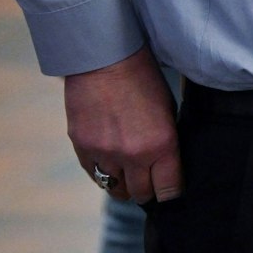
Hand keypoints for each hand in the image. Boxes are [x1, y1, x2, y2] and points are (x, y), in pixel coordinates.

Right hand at [65, 45, 181, 202]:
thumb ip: (165, 139)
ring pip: (116, 189)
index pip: (168, 189)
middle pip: (141, 194)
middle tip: (149, 182)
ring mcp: (105, 154)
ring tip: (128, 173)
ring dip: (124, 184)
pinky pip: (95, 175)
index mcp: (161, 144)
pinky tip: (110, 162)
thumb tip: (165, 163)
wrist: (104, 58)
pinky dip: (103, 173)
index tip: (170, 189)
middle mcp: (133, 155)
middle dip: (147, 191)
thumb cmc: (142, 77)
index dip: (171, 192)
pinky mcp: (82, 148)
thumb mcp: (167, 108)